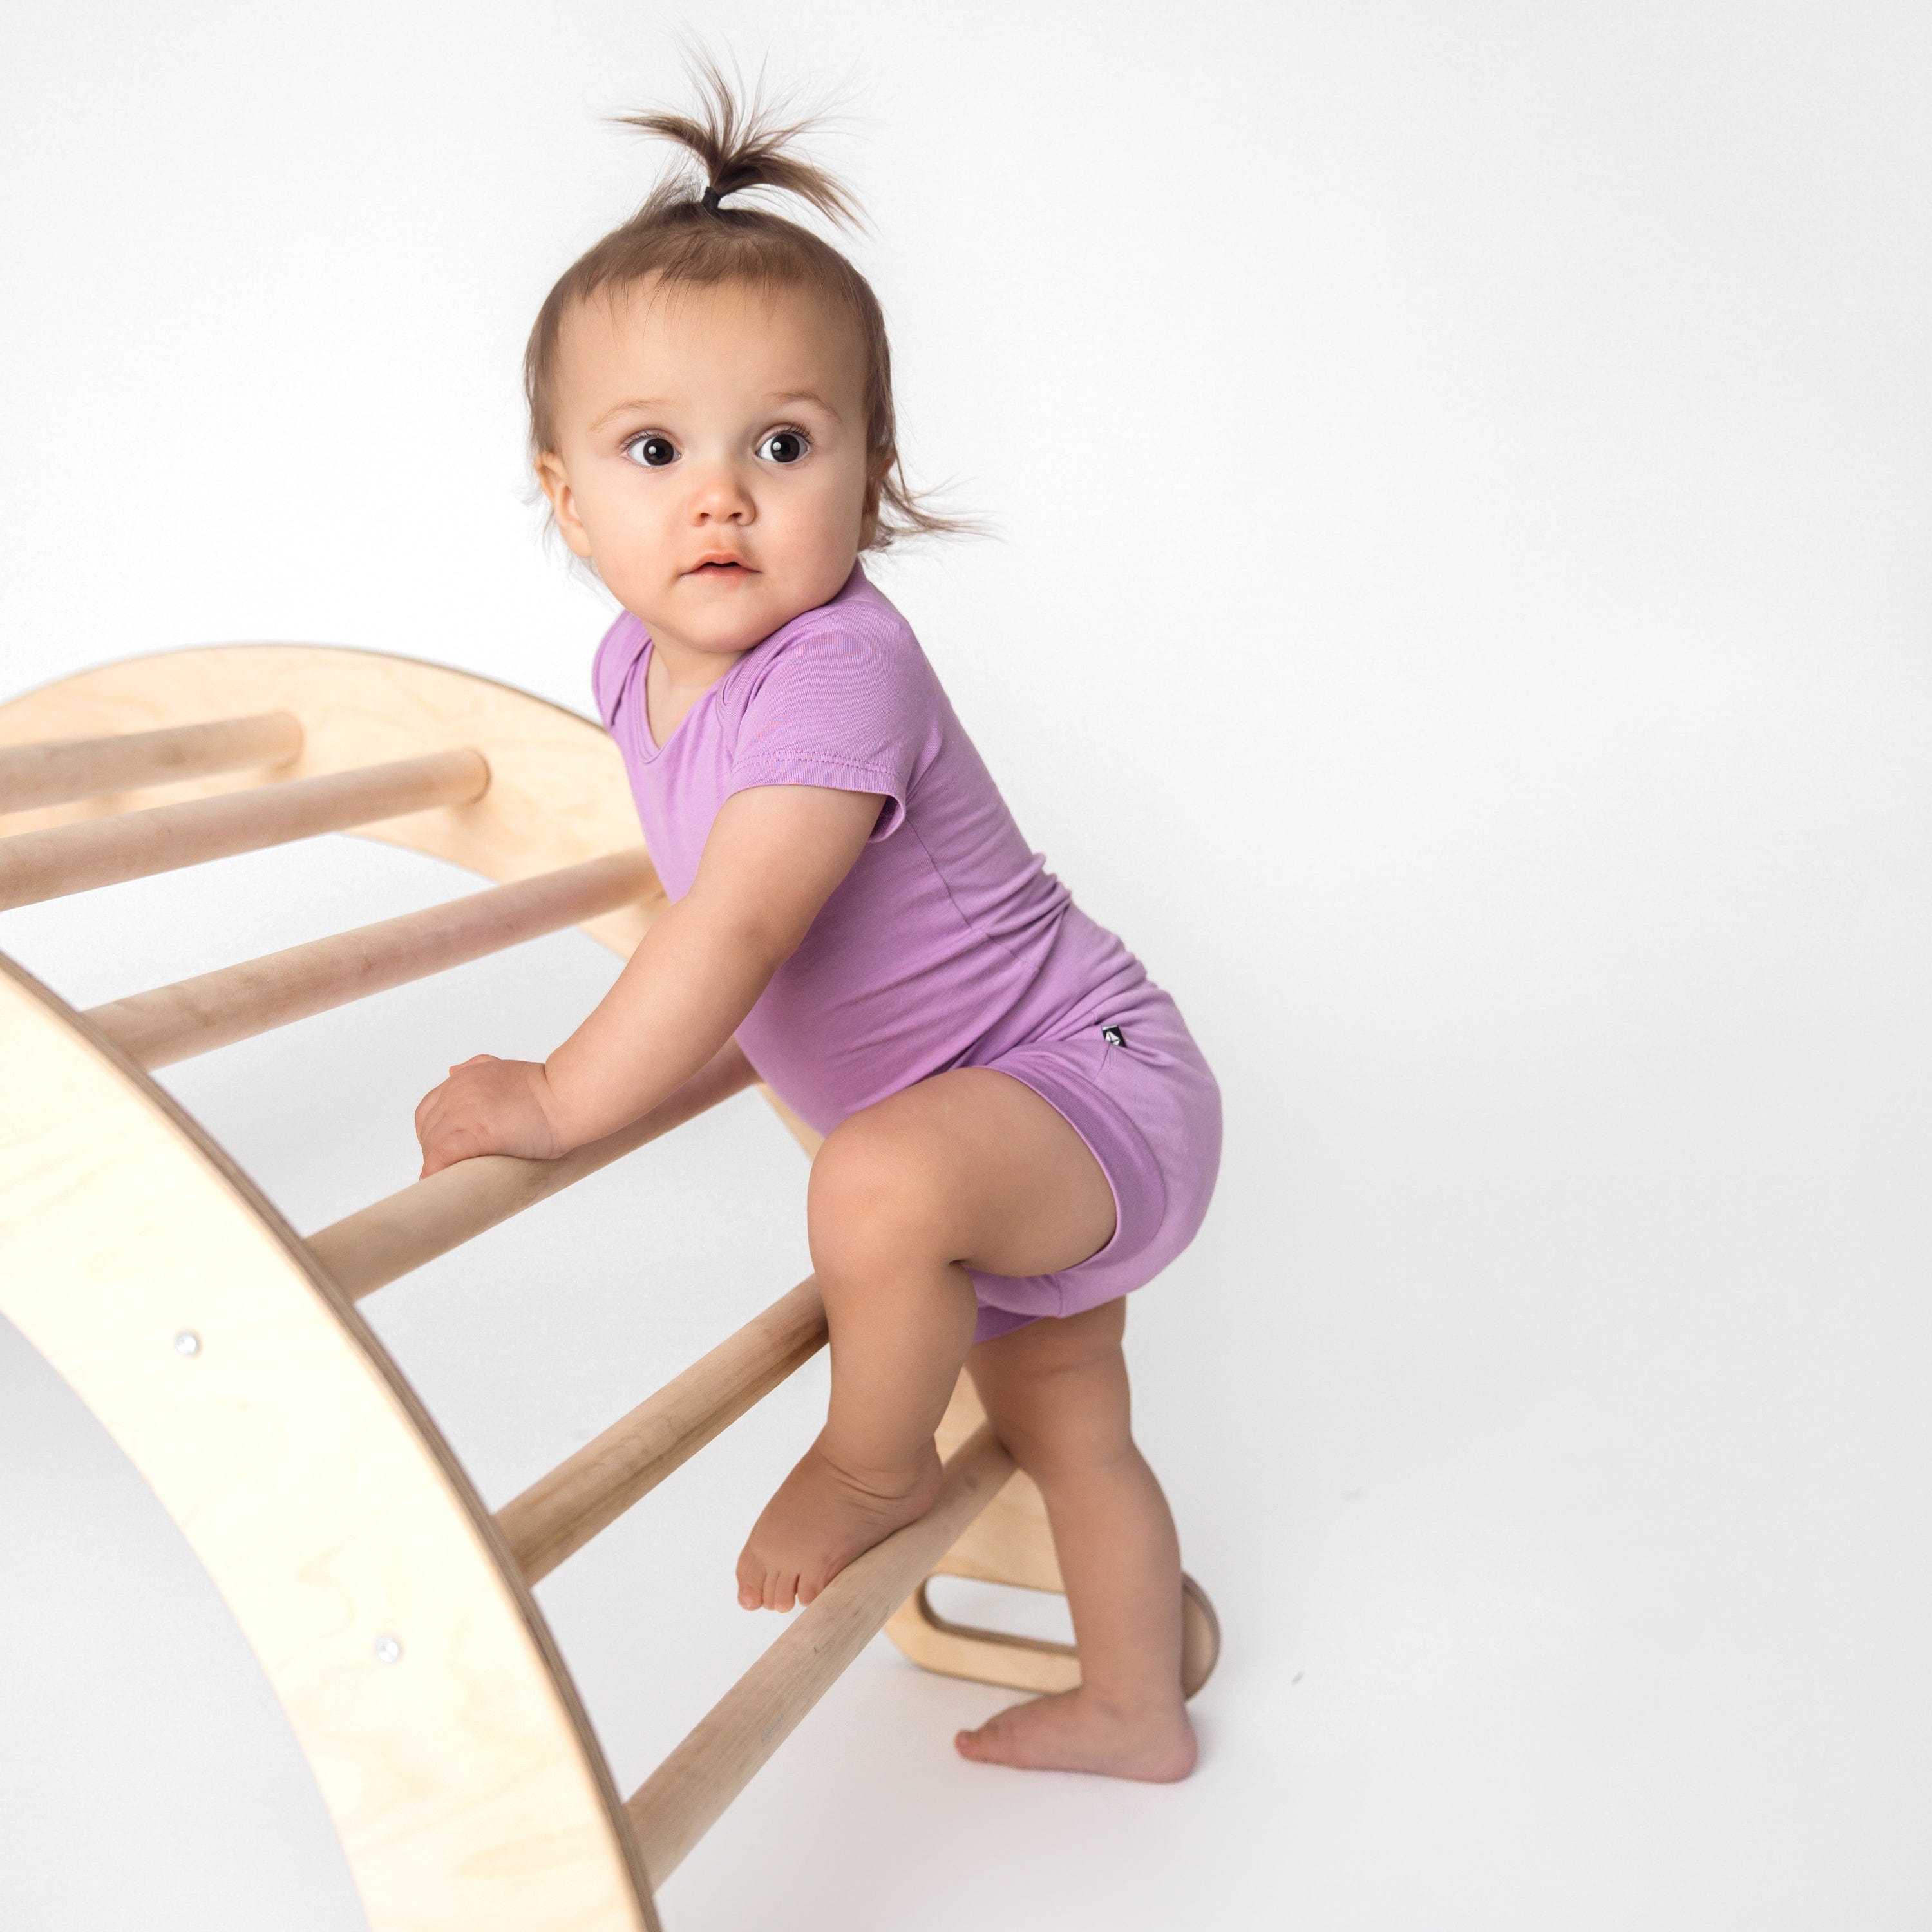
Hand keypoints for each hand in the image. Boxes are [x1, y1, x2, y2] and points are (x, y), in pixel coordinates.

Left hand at [413, 1054, 565, 1178]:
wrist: (568, 1096)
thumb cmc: (546, 1088)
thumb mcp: (503, 1068)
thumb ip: (476, 1067)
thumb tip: (450, 1070)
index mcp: (461, 1079)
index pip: (428, 1112)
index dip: (434, 1134)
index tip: (447, 1149)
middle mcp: (456, 1092)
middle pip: (429, 1132)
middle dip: (437, 1153)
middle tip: (454, 1170)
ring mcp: (463, 1112)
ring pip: (433, 1146)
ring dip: (438, 1166)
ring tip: (452, 1182)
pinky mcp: (474, 1134)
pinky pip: (442, 1156)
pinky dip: (436, 1170)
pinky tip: (438, 1182)